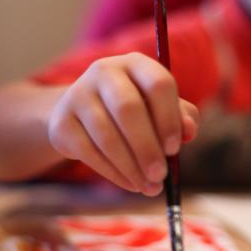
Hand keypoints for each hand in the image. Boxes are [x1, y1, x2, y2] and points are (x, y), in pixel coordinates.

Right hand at [47, 53, 198, 195]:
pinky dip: (113, 173)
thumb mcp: (160, 109)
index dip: (169, 118)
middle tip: (161, 175)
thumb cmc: (136, 112)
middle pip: (127, 108)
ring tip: (149, 187)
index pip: (158, 83)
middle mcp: (104, 71)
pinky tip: (130, 183)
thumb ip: (181, 117)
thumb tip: (189, 131)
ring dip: (131, 167)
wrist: (84, 115)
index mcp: (136, 63)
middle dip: (147, 147)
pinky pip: (89, 152)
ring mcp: (78, 94)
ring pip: (107, 135)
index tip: (174, 149)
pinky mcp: (61, 122)